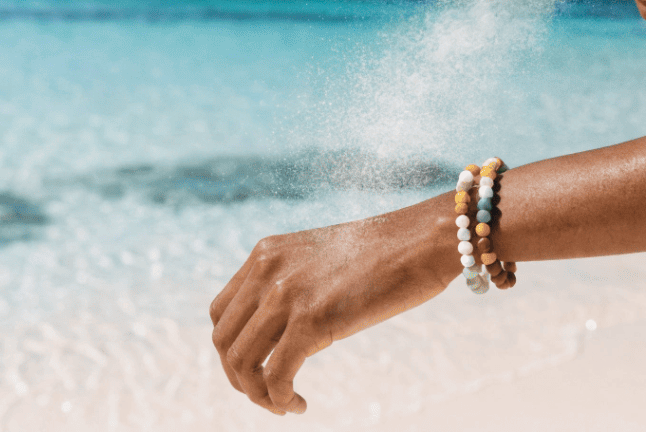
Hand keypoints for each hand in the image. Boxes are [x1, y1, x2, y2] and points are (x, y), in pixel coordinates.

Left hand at [209, 207, 454, 414]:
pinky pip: (275, 376)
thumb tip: (287, 326)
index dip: (232, 349)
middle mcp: (267, 270)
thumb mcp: (324, 259)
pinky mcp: (311, 320)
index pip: (221, 312)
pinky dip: (280, 399)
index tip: (257, 368)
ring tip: (283, 404)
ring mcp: (286, 294)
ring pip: (242, 363)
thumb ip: (295, 282)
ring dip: (258, 394)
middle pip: (224, 340)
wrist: (424, 240)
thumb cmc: (387, 252)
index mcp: (266, 252)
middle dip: (240, 378)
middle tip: (267, 395)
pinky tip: (300, 405)